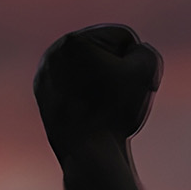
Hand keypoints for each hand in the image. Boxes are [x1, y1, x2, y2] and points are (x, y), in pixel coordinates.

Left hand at [34, 24, 162, 157]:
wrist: (86, 151)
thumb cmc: (116, 111)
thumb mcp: (147, 71)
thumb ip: (146, 51)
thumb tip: (130, 56)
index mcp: (76, 40)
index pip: (125, 38)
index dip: (137, 63)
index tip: (129, 86)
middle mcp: (55, 51)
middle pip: (106, 52)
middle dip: (117, 70)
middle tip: (117, 99)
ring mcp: (45, 73)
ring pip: (89, 69)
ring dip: (102, 83)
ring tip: (103, 108)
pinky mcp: (42, 94)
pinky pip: (74, 86)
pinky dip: (85, 96)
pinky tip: (89, 113)